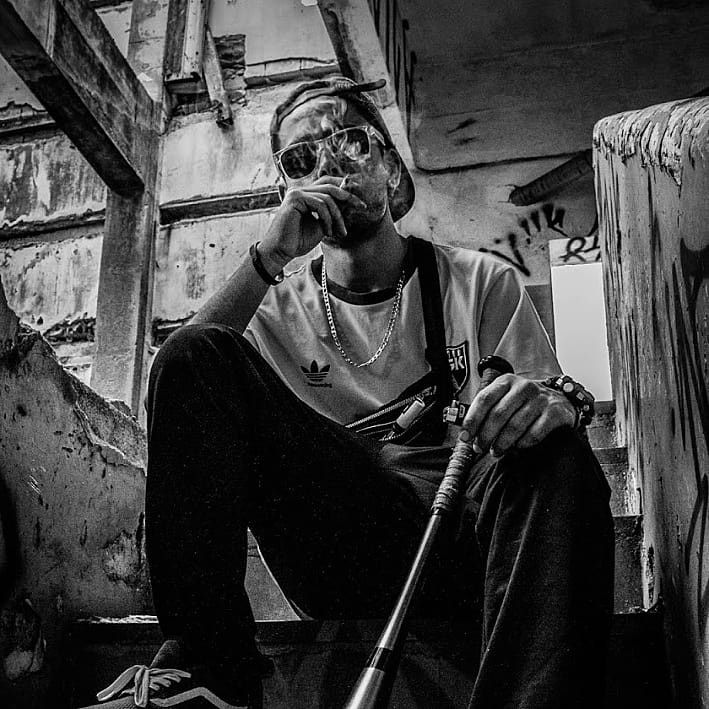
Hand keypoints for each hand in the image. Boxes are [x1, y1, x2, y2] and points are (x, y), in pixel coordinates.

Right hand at [258, 176, 366, 272]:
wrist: (281, 251)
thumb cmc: (299, 241)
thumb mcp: (322, 225)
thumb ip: (332, 213)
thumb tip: (350, 205)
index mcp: (306, 194)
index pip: (329, 184)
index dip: (345, 189)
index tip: (360, 202)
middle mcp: (301, 190)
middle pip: (330, 185)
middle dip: (349, 196)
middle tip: (361, 207)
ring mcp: (297, 193)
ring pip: (328, 198)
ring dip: (337, 217)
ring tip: (339, 232)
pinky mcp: (295, 199)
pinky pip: (320, 204)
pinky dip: (327, 219)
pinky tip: (327, 232)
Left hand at [460, 374, 575, 457]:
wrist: (560, 399)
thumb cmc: (524, 403)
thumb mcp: (504, 398)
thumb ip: (487, 411)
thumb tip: (466, 433)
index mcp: (506, 382)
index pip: (484, 400)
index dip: (472, 421)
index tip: (465, 437)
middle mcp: (523, 387)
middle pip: (498, 415)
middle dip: (485, 436)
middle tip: (480, 448)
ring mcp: (540, 399)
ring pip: (514, 426)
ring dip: (502, 443)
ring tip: (496, 451)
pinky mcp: (554, 413)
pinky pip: (533, 434)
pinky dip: (522, 444)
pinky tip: (516, 447)